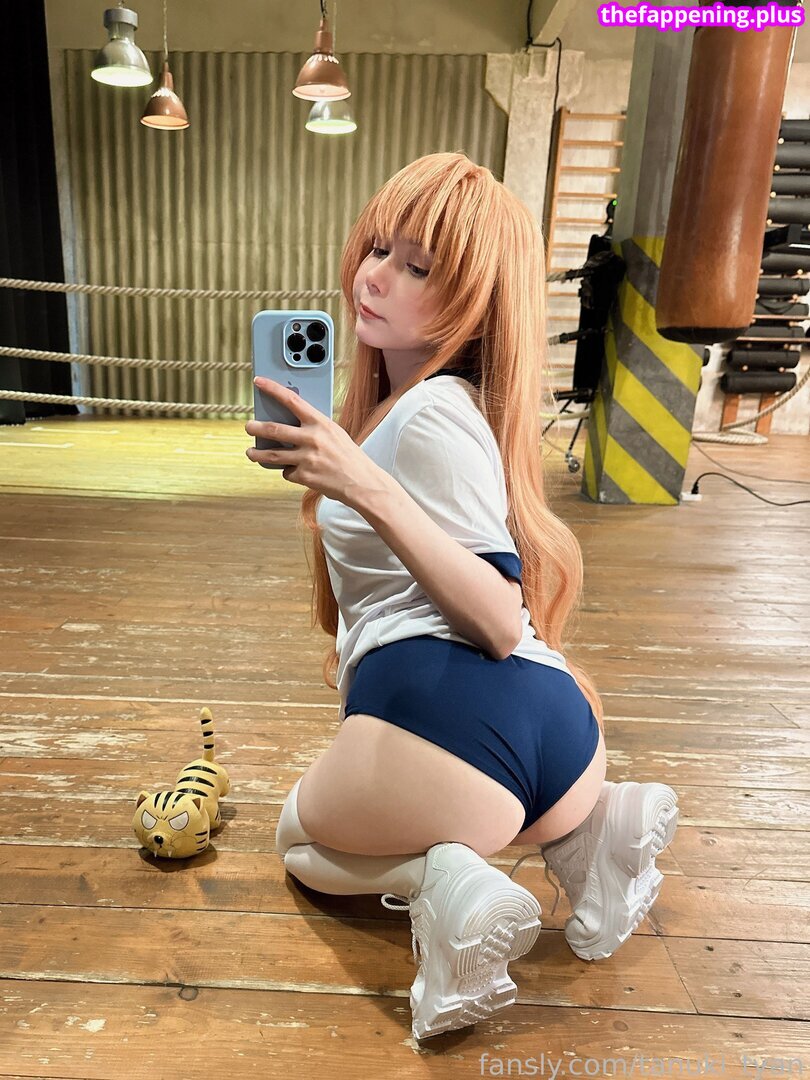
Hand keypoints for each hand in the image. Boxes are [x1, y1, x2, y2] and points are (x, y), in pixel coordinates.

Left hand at [245, 377, 385, 506]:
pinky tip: (297, 471)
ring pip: (272, 454)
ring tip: (251, 452)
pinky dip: (289, 472)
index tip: (259, 382)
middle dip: (256, 428)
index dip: (273, 389)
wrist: (361, 482)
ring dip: (257, 454)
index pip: (291, 400)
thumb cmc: (349, 456)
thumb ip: (314, 427)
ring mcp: (306, 458)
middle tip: (249, 426)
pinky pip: (288, 472)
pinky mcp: (304, 476)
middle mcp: (312, 438)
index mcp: (320, 423)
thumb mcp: (334, 433)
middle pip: (274, 429)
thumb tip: (290, 423)